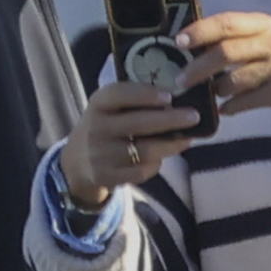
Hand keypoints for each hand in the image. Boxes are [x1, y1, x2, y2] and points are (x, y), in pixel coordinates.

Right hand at [58, 81, 198, 207]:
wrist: (76, 162)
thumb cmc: (104, 127)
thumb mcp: (109, 109)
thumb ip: (134, 103)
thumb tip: (177, 101)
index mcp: (98, 103)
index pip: (120, 94)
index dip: (145, 94)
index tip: (169, 96)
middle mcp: (96, 127)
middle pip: (139, 123)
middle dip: (171, 120)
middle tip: (194, 117)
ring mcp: (99, 154)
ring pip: (144, 150)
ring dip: (170, 145)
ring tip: (187, 139)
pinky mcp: (105, 176)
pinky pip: (140, 171)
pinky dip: (155, 164)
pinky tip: (161, 157)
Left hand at [172, 12, 270, 127]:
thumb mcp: (267, 41)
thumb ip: (238, 39)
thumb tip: (193, 45)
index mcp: (265, 24)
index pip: (227, 22)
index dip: (200, 31)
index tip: (178, 42)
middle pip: (225, 52)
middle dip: (197, 67)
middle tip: (180, 80)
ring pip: (233, 80)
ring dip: (214, 90)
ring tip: (209, 94)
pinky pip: (244, 102)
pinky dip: (230, 107)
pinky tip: (226, 109)